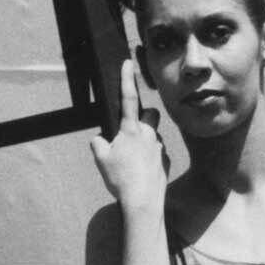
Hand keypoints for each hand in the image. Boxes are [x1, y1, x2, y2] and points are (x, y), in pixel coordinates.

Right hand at [88, 56, 168, 218]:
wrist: (143, 201)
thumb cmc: (121, 180)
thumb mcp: (101, 160)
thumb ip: (98, 144)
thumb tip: (99, 138)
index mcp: (131, 131)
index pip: (128, 98)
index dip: (127, 79)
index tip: (128, 62)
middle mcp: (148, 135)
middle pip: (151, 113)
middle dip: (145, 116)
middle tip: (134, 131)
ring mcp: (159, 148)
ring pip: (154, 136)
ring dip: (146, 142)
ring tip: (134, 161)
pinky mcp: (166, 161)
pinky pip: (158, 154)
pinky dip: (150, 160)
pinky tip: (142, 173)